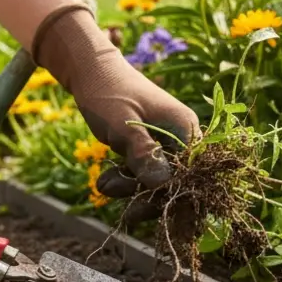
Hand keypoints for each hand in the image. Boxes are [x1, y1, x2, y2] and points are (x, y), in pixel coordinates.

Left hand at [32, 5, 198, 219]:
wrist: (88, 71)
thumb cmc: (107, 92)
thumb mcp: (122, 126)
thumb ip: (143, 154)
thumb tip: (162, 185)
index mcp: (185, 128)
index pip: (192, 175)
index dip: (173, 197)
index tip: (142, 210)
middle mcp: (182, 136)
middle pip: (176, 181)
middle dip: (145, 195)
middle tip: (115, 200)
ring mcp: (166, 142)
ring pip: (157, 180)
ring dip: (130, 188)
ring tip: (102, 185)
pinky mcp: (151, 146)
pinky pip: (145, 172)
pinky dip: (126, 179)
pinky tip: (105, 181)